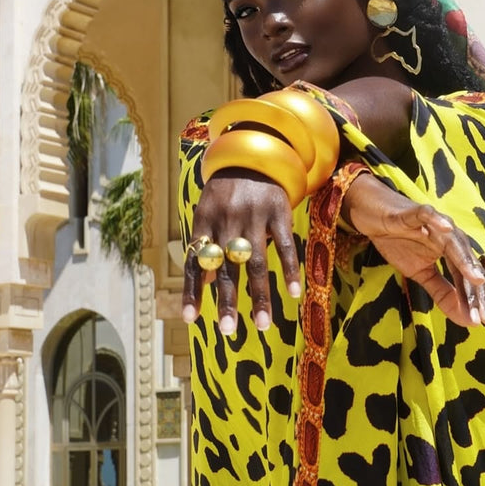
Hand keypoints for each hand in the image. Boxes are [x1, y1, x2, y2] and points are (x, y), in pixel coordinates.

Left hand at [182, 170, 301, 332]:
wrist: (252, 155)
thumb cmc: (226, 192)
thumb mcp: (207, 211)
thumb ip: (204, 243)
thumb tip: (201, 283)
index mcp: (204, 220)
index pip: (195, 261)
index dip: (192, 291)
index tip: (190, 320)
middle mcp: (227, 219)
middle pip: (226, 268)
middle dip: (227, 301)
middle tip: (228, 331)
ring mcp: (254, 216)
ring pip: (256, 263)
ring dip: (260, 296)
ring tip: (262, 325)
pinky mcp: (278, 212)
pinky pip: (285, 246)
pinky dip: (290, 270)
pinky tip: (294, 293)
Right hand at [343, 173, 484, 326]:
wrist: (373, 214)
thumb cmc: (399, 241)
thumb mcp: (420, 273)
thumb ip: (443, 294)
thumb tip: (466, 320)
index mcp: (452, 252)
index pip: (466, 278)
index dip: (474, 299)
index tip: (483, 321)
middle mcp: (448, 237)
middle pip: (465, 263)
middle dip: (474, 289)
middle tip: (481, 313)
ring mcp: (432, 224)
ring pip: (452, 241)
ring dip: (464, 259)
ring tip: (477, 278)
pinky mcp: (412, 212)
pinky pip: (426, 214)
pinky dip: (436, 219)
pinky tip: (447, 228)